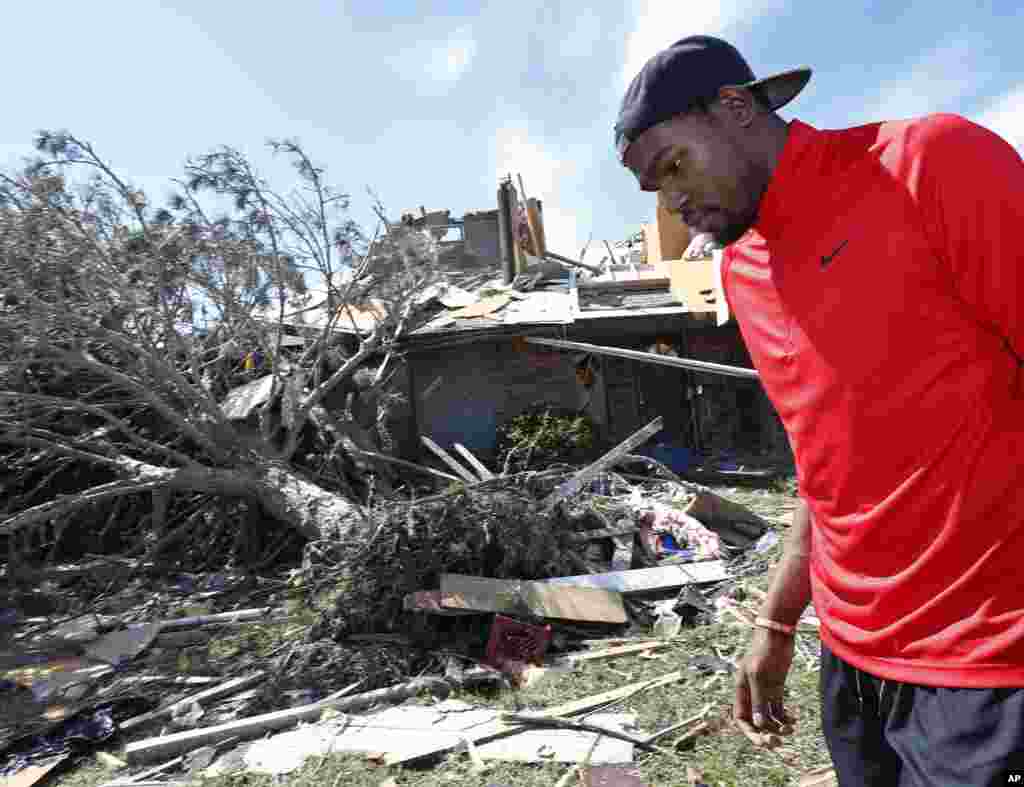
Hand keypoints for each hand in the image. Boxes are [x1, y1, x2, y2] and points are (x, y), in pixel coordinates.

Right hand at [733, 627, 795, 742]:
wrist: (778, 633)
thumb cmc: (765, 649)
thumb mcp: (759, 674)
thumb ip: (759, 699)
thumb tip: (759, 724)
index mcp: (742, 689)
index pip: (741, 718)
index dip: (750, 733)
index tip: (764, 742)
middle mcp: (751, 692)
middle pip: (756, 721)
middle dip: (766, 733)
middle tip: (779, 742)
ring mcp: (765, 690)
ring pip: (769, 717)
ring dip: (779, 726)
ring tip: (791, 729)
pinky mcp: (777, 686)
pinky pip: (779, 708)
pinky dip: (786, 717)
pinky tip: (794, 721)